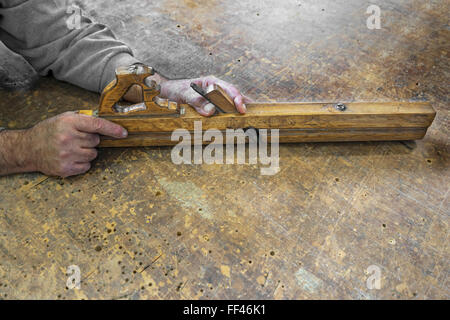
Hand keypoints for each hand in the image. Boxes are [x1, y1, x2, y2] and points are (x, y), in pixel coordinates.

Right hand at [27, 112, 127, 176]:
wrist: (28, 148)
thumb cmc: (49, 131)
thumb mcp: (63, 118)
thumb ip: (83, 119)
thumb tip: (105, 120)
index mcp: (68, 123)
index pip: (97, 125)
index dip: (112, 129)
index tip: (123, 133)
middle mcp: (68, 138)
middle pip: (96, 141)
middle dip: (90, 140)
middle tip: (76, 139)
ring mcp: (67, 155)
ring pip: (93, 154)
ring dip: (87, 152)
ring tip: (72, 149)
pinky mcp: (66, 168)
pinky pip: (87, 166)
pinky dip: (82, 163)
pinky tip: (70, 158)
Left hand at [123, 75, 251, 116]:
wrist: (165, 95)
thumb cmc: (173, 91)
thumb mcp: (183, 94)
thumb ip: (196, 101)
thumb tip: (210, 111)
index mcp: (211, 83)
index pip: (229, 89)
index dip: (237, 99)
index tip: (241, 109)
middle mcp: (216, 91)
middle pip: (234, 98)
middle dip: (244, 106)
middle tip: (253, 117)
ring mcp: (214, 101)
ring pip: (230, 107)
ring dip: (239, 114)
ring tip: (251, 122)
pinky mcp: (211, 111)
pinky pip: (223, 115)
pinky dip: (230, 120)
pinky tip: (236, 126)